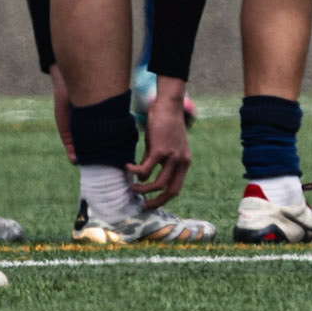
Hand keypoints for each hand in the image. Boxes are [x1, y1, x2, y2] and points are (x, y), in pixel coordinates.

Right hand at [129, 79, 191, 207]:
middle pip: (171, 191)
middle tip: (142, 205)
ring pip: (158, 184)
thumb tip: (142, 177)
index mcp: (184, 162)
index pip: (176, 188)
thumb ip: (153, 162)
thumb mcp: (161, 146)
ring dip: (143, 189)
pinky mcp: (161, 149)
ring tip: (132, 187)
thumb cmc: (164, 124)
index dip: (163, 199)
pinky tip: (128, 168)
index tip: (150, 203)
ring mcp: (172, 156)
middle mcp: (181, 162)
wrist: (168, 105)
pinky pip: (146, 169)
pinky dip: (135, 172)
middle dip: (156, 202)